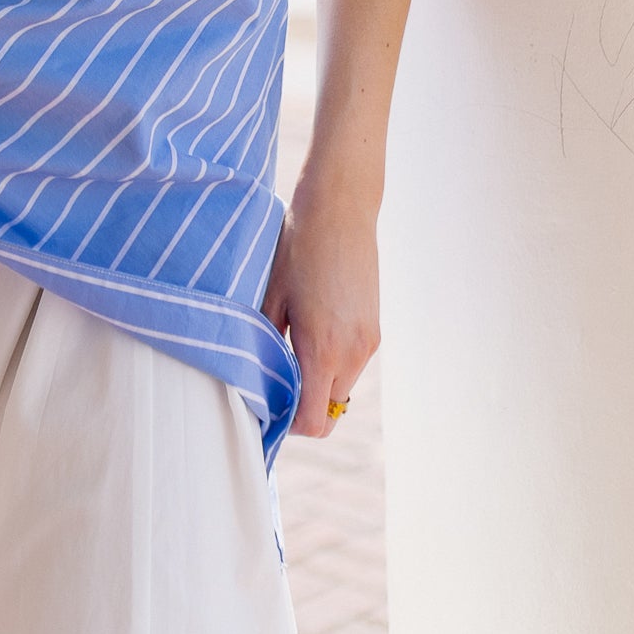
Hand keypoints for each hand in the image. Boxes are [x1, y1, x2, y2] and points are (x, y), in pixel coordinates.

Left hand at [262, 174, 379, 440]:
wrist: (340, 208)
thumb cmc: (298, 246)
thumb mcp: (270, 296)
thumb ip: (267, 345)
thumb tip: (258, 379)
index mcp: (323, 349)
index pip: (316, 421)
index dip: (291, 425)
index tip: (270, 408)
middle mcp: (353, 351)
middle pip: (330, 407)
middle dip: (304, 400)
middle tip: (274, 374)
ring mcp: (369, 340)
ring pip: (342, 385)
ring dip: (320, 378)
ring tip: (292, 343)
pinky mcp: (376, 327)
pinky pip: (353, 361)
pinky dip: (334, 359)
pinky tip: (313, 326)